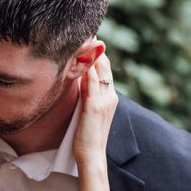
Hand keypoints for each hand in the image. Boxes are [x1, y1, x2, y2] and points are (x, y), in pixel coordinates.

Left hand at [73, 51, 117, 170]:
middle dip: (96, 50)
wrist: (92, 156)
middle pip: (105, 66)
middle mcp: (110, 97)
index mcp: (110, 99)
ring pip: (101, 70)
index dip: (99, 56)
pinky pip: (92, 81)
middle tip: (87, 34)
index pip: (106, 71)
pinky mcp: (94, 105)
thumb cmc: (87, 138)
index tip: (90, 42)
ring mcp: (104, 100)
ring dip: (93, 54)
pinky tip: (82, 57)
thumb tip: (80, 84)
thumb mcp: (89, 114)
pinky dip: (88, 68)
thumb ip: (88, 99)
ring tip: (85, 39)